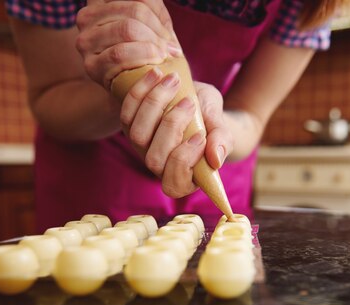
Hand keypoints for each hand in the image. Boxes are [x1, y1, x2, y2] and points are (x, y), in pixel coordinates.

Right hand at [75, 0, 180, 87]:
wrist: (130, 86)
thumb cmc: (143, 49)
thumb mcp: (151, 23)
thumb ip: (154, 10)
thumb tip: (161, 20)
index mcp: (101, 0)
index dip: (156, 10)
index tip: (166, 28)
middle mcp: (87, 16)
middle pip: (135, 10)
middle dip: (158, 30)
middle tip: (171, 46)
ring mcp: (85, 40)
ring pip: (127, 29)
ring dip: (153, 44)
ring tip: (165, 55)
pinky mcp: (90, 65)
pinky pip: (120, 54)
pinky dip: (144, 58)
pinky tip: (155, 64)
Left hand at [120, 73, 233, 197]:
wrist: (198, 100)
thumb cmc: (213, 121)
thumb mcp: (222, 126)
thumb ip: (222, 141)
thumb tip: (216, 160)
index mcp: (183, 176)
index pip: (174, 184)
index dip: (184, 161)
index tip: (201, 135)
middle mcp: (158, 165)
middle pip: (154, 160)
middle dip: (171, 128)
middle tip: (190, 102)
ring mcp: (141, 147)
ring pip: (138, 135)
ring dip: (155, 106)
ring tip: (174, 81)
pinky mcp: (130, 125)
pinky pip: (127, 112)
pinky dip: (141, 92)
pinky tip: (157, 74)